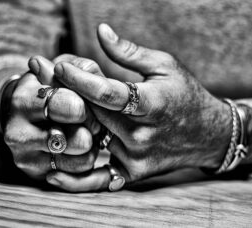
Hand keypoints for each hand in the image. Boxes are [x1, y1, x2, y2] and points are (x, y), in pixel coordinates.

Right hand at [2, 56, 99, 178]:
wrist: (24, 113)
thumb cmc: (50, 89)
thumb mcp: (61, 71)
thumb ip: (77, 67)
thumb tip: (72, 69)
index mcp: (23, 99)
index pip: (73, 107)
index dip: (90, 107)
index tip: (88, 104)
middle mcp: (17, 131)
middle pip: (80, 139)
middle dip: (93, 128)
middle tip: (90, 121)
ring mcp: (25, 157)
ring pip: (82, 159)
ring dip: (92, 146)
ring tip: (84, 132)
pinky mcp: (35, 174)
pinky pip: (78, 174)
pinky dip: (86, 160)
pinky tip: (78, 148)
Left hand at [46, 24, 231, 191]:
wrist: (208, 134)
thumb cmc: (185, 95)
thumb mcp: (164, 66)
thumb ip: (129, 52)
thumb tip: (100, 31)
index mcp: (151, 104)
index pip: (108, 94)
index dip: (79, 80)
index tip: (59, 68)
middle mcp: (142, 135)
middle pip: (92, 116)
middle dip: (66, 97)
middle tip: (43, 82)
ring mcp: (136, 158)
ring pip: (89, 140)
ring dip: (66, 125)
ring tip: (48, 111)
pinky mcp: (133, 174)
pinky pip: (98, 179)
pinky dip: (75, 181)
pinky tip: (53, 175)